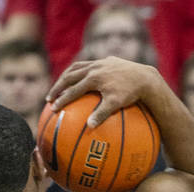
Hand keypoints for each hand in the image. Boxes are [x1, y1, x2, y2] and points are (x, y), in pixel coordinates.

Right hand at [46, 57, 160, 126]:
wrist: (144, 78)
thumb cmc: (130, 94)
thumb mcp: (115, 104)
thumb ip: (101, 114)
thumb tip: (89, 127)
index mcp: (93, 78)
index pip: (72, 90)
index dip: (62, 99)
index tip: (53, 108)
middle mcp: (93, 68)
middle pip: (69, 76)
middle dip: (58, 87)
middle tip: (49, 98)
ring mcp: (98, 63)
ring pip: (76, 68)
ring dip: (66, 77)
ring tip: (60, 86)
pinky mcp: (105, 61)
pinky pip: (88, 65)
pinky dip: (80, 72)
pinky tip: (79, 80)